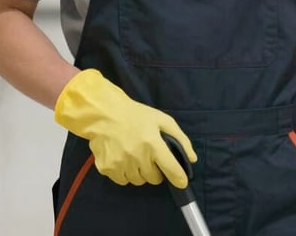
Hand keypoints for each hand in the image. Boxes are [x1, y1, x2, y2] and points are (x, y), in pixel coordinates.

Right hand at [54, 69, 195, 186]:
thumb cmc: (135, 115)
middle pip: (154, 179)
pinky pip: (122, 180)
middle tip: (149, 156)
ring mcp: (121, 164)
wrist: (104, 113)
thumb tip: (192, 158)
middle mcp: (137, 156)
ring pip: (138, 181)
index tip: (182, 182)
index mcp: (152, 143)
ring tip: (135, 154)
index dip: (179, 178)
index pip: (171, 169)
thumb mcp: (161, 119)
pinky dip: (125, 173)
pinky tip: (123, 158)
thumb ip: (180, 138)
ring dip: (139, 172)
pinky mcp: (107, 169)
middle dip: (154, 170)